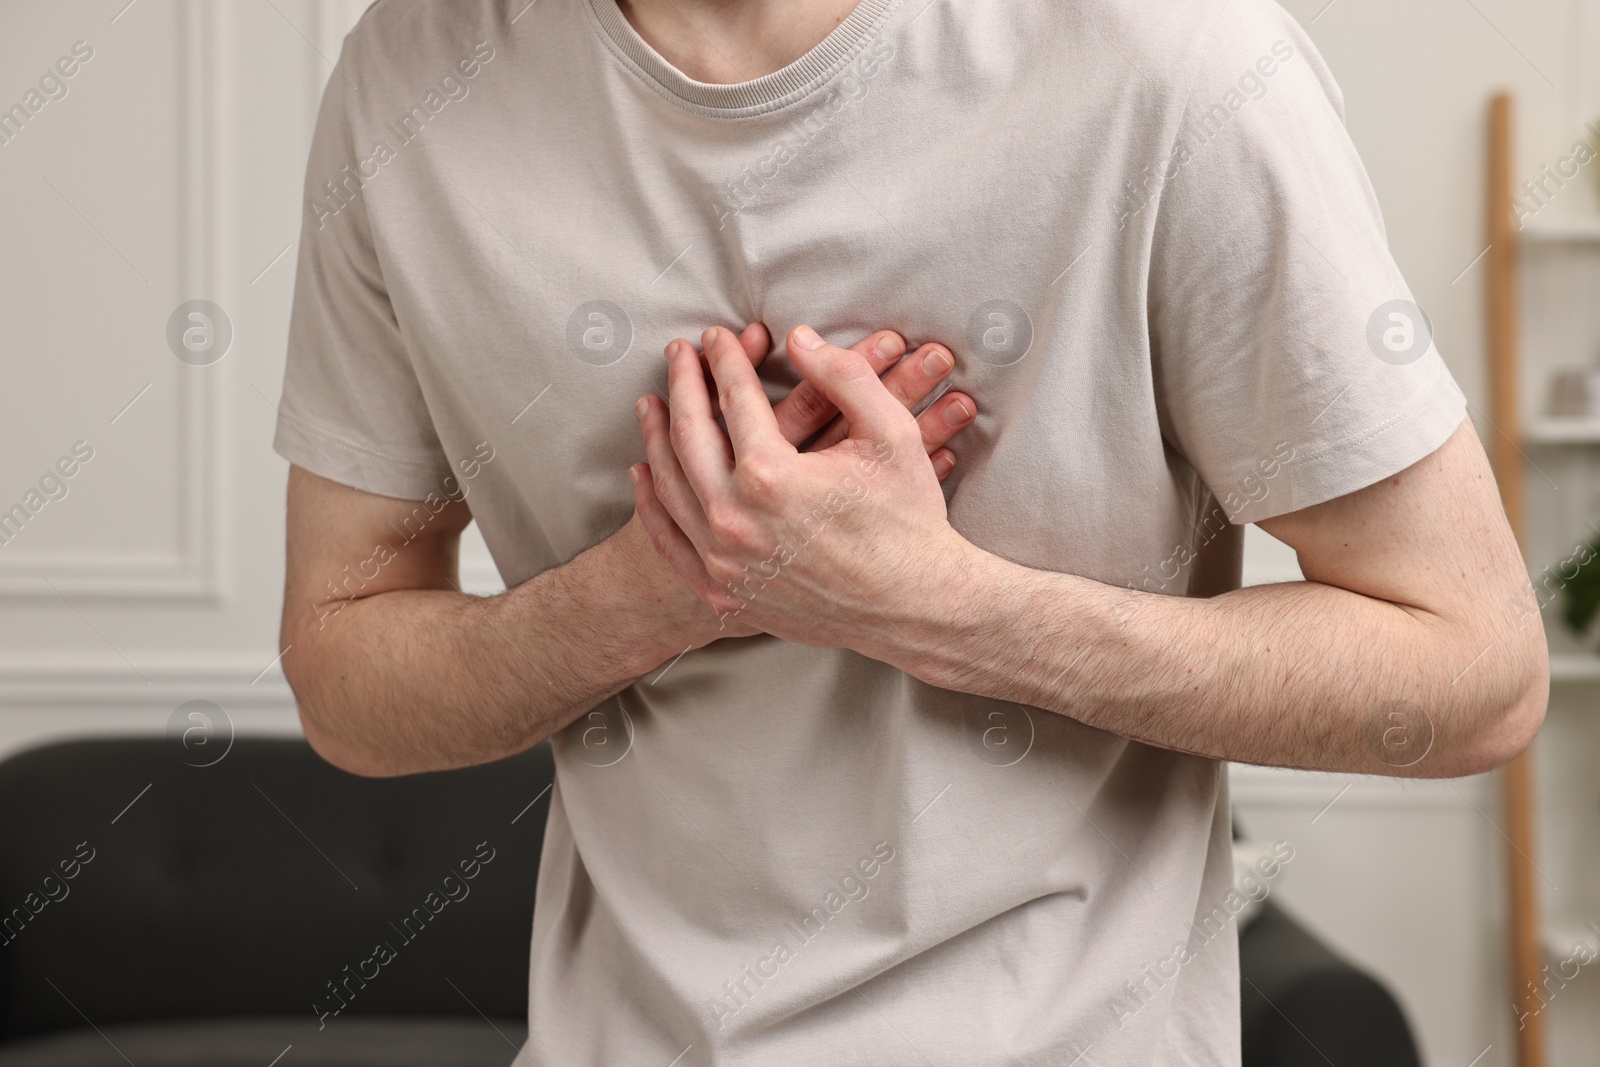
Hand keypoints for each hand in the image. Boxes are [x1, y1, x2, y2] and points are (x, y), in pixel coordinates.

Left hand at [631, 324, 979, 657]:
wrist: (915, 607)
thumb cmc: (909, 518)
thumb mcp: (891, 433)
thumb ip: (844, 375)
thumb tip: (799, 338)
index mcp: (771, 476)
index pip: (734, 400)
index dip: (726, 360)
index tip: (717, 336)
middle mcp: (735, 521)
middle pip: (688, 437)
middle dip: (681, 386)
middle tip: (678, 354)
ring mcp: (724, 562)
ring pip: (670, 487)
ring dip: (655, 438)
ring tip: (651, 404)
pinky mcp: (726, 594)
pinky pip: (671, 542)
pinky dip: (652, 505)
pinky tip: (646, 474)